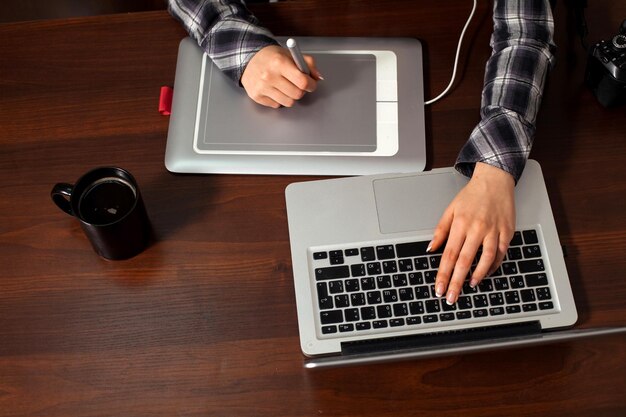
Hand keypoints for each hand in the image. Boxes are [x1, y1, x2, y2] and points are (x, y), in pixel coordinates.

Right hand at [240, 45, 321, 107]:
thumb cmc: (272, 57)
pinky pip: (277, 105)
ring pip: (288, 103)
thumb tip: (318, 77)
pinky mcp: (257, 96)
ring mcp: (262, 87)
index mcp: (279, 63)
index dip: (311, 84)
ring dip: (291, 96)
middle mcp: (269, 75)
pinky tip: (275, 89)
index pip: (302, 81)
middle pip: (297, 94)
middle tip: (298, 84)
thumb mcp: (291, 54)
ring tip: (286, 86)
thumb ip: (308, 63)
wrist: (249, 59)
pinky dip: (279, 99)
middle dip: (301, 91)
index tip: (311, 84)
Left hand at [430, 162, 515, 304]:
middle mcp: (476, 228)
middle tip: (451, 297)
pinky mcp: (507, 232)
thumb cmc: (471, 196)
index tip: (439, 288)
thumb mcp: (450, 209)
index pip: (449, 255)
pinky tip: (485, 272)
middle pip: (464, 261)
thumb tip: (431, 249)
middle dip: (456, 282)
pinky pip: (501, 254)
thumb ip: (440, 230)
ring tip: (470, 285)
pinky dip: (493, 265)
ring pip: (486, 259)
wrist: (494, 181)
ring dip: (477, 275)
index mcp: (460, 224)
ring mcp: (493, 231)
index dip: (443, 274)